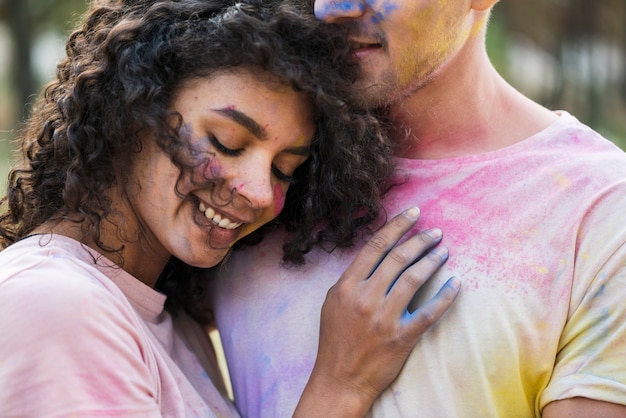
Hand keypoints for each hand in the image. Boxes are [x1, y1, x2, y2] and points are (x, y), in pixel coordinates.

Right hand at [294, 207, 459, 416]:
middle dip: (420, 240)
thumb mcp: (332, 303)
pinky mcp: (402, 337)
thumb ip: (351, 279)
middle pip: (398, 258)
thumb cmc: (335, 340)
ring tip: (443, 251)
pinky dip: (445, 296)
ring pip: (414, 279)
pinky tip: (456, 284)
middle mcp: (365, 297)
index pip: (375, 246)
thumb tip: (374, 257)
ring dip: (432, 261)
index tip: (413, 213)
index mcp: (347, 285)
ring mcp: (384, 318)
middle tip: (435, 232)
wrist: (340, 379)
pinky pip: (430, 312)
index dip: (396, 226)